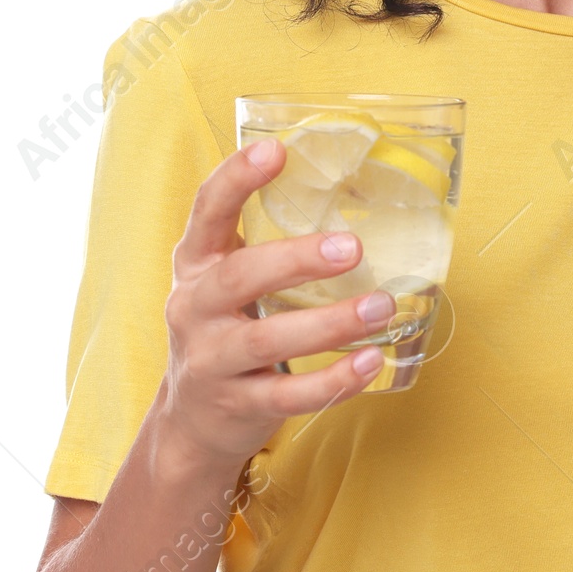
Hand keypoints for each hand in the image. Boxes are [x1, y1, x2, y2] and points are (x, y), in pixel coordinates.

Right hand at [154, 138, 391, 476]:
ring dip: (330, 324)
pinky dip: (332, 381)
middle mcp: (195, 309)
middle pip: (239, 278)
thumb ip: (267, 245)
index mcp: (196, 265)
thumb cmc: (227, 331)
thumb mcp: (228, 282)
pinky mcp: (237, 406)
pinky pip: (288, 395)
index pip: (207, 212)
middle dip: (296, 260)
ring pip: (268, 341)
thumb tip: (351, 191)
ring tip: (381, 307)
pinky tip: (370, 363)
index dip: (236, 178)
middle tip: (352, 247)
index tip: (275, 150)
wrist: (192, 421)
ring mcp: (212, 361)